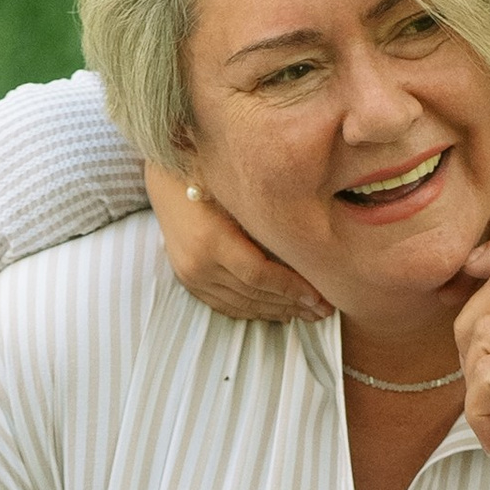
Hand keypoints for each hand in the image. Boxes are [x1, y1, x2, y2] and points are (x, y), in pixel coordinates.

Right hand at [146, 158, 330, 325]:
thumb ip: (269, 223)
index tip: (320, 297)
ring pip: (241, 304)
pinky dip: (253, 311)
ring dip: (276, 311)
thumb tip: (311, 248)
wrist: (166, 179)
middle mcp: (198, 265)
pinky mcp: (188, 281)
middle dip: (292, 304)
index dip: (291, 289)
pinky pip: (225, 305)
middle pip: (253, 294)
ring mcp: (190, 276)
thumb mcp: (240, 195)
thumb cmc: (210, 175)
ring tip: (306, 313)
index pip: (259, 276)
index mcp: (211, 241)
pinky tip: (276, 312)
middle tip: (323, 310)